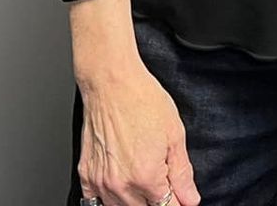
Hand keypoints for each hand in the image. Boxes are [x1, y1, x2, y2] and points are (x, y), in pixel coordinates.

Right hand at [78, 62, 200, 205]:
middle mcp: (121, 185)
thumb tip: (190, 198)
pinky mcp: (86, 175)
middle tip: (162, 176)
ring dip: (136, 199)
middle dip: (158, 198)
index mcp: (147, 177)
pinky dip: (111, 197)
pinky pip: (96, 201)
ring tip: (143, 173)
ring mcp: (100, 182)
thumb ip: (182, 173)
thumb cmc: (142, 101)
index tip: (181, 196)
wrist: (112, 83)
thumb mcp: (175, 135)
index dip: (178, 201)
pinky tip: (121, 181)